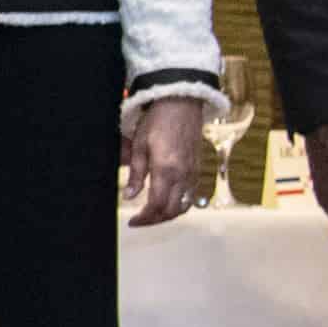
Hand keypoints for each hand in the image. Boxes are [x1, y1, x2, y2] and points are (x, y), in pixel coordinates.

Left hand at [123, 94, 205, 227]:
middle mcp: (184, 175)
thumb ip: (136, 174)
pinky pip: (191, 195)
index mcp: (167, 170)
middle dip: (155, 220)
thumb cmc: (159, 121)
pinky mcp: (198, 169)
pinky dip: (180, 205)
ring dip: (168, 215)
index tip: (133, 221)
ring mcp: (193, 173)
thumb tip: (129, 195)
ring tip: (152, 215)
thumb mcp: (139, 146)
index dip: (145, 218)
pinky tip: (167, 202)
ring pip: (184, 206)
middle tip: (140, 221)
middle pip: (172, 211)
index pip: (157, 205)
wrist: (182, 104)